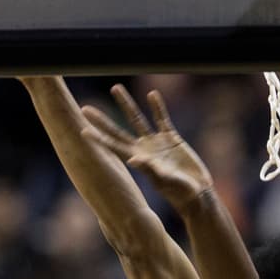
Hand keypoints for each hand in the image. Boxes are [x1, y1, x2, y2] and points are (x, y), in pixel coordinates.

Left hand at [81, 86, 215, 209]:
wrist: (196, 191)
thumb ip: (149, 168)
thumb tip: (133, 159)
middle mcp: (142, 149)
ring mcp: (155, 143)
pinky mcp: (171, 138)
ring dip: (126, 104)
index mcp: (137, 160)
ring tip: (115, 87)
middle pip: (118, 130)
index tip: (83, 130)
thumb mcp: (163, 179)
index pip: (113, 146)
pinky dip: (158, 107)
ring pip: (137, 118)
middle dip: (102, 120)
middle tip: (85, 109)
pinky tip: (152, 94)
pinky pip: (162, 118)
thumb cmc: (179, 191)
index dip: (98, 138)